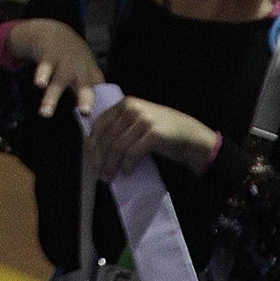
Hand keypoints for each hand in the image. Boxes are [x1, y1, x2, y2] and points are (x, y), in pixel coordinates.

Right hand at [2, 18, 102, 119]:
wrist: (53, 32)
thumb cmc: (71, 59)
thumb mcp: (85, 72)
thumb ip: (88, 94)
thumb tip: (91, 122)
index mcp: (91, 76)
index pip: (99, 93)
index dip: (100, 106)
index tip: (99, 121)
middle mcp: (80, 69)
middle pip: (84, 84)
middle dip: (85, 97)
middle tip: (85, 111)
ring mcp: (64, 61)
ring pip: (59, 80)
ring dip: (53, 96)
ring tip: (45, 113)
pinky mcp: (48, 55)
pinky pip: (45, 67)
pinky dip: (42, 75)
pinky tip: (39, 84)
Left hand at [84, 96, 219, 179]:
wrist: (190, 135)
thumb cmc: (161, 131)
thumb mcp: (137, 122)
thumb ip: (120, 127)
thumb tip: (95, 147)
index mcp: (125, 104)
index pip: (100, 123)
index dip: (92, 143)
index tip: (89, 159)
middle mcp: (133, 108)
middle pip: (107, 136)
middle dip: (100, 157)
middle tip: (99, 173)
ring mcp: (144, 120)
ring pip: (117, 146)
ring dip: (111, 164)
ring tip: (110, 176)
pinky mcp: (153, 134)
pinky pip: (133, 152)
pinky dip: (127, 165)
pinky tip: (126, 172)